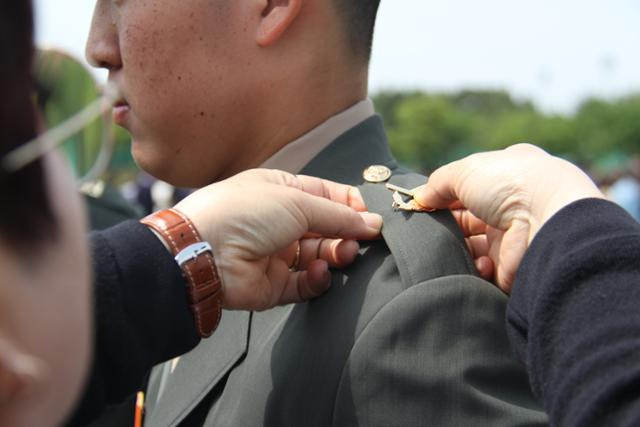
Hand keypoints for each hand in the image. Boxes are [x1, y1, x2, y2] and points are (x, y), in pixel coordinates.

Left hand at [175, 169, 382, 309]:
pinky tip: (320, 271)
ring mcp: (275, 253)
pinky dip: (318, 278)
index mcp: (280, 191)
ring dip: (336, 254)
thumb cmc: (245, 213)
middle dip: (347, 233)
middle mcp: (278, 221)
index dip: (350, 206)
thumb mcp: (298, 201)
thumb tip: (373, 223)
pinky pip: (305, 283)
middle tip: (364, 240)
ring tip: (345, 254)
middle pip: (326, 228)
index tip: (372, 217)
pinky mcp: (273, 285)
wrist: (204, 251)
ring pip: (319, 256)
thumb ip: (339, 215)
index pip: (326, 196)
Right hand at [414, 144, 603, 292]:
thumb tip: (419, 198)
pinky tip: (483, 262)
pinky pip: (484, 272)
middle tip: (429, 231)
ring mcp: (515, 237)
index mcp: (508, 177)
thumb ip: (437, 184)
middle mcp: (513, 207)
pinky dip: (477, 268)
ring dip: (459, 248)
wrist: (548, 219)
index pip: (469, 189)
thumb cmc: (509, 184)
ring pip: (473, 247)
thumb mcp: (464, 171)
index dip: (444, 197)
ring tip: (451, 248)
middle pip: (468, 220)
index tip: (423, 207)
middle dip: (447, 227)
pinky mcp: (515, 266)